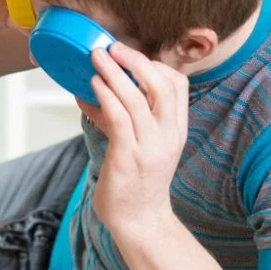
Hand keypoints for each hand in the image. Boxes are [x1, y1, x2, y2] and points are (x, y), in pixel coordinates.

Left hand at [76, 43, 188, 237]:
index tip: (131, 57)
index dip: (155, 65)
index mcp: (176, 129)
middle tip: (113, 47)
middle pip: (163, 84)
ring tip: (96, 58)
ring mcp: (151, 147)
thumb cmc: (136, 182)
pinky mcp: (130, 158)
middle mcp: (169, 135)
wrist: (140, 222)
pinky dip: (106, 97)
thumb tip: (94, 91)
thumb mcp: (140, 144)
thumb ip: (123, 117)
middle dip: (136, 61)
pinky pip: (120, 118)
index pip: (178, 85)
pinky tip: (92, 86)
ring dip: (114, 73)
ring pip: (138, 98)